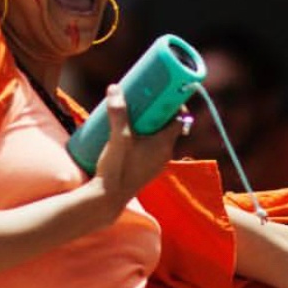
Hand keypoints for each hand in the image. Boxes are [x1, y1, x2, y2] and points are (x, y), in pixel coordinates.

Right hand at [92, 84, 180, 206]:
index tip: (164, 93)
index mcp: (164, 144)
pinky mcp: (146, 169)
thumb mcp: (118, 137)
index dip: (174, 104)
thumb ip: (117, 113)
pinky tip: (129, 135)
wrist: (108, 199)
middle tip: (144, 99)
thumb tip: (115, 88)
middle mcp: (164, 154)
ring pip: (159, 137)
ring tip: (134, 114)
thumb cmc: (118, 168)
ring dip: (150, 125)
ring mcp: (156, 163)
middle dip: (158, 112)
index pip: (179, 119)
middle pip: (168, 126)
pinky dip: (145, 138)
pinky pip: (151, 148)